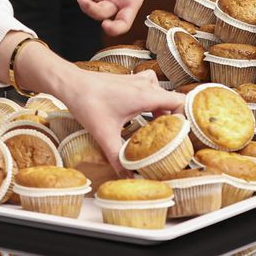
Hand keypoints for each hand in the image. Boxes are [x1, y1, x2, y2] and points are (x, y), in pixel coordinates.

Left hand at [58, 69, 185, 173]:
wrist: (70, 83)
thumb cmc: (88, 103)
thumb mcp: (105, 135)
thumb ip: (118, 157)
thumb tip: (128, 176)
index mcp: (145, 95)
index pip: (179, 101)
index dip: (185, 116)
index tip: (181, 132)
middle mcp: (143, 85)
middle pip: (170, 98)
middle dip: (172, 116)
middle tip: (168, 135)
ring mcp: (134, 80)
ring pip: (158, 91)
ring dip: (159, 106)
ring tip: (155, 124)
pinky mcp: (125, 81)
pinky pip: (145, 88)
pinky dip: (147, 99)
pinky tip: (137, 114)